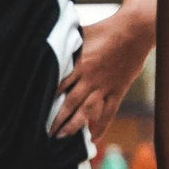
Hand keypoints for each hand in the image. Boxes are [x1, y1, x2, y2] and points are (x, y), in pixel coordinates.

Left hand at [51, 11, 151, 140]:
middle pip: (69, 103)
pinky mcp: (118, 91)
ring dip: (73, 125)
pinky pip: (109, 113)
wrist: (134, 30)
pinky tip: (93, 138)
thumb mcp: (79, 35)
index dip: (46, 99)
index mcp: (79, 65)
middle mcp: (90, 79)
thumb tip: (46, 43)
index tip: (34, 109)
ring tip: (61, 137)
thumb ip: (66, 45)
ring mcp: (105, 87)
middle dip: (56, 119)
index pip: (58, 86)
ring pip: (87, 111)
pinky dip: (100, 126)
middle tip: (45, 131)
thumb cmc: (104, 30)